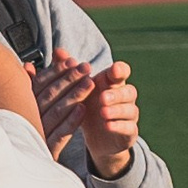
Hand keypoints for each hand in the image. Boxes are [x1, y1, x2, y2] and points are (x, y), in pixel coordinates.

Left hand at [37, 50, 138, 176]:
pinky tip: (108, 125)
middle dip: (116, 93)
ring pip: (130, 109)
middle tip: (102, 96)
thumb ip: (71, 71)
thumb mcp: (79, 90)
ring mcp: (129, 114)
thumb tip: (58, 51)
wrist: (99, 136)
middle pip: (128, 91)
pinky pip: (129, 127)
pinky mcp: (129, 131)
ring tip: (103, 112)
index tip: (114, 69)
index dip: (120, 70)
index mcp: (112, 84)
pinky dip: (119, 126)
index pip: (121, 73)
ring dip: (116, 110)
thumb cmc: (89, 107)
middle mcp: (124, 97)